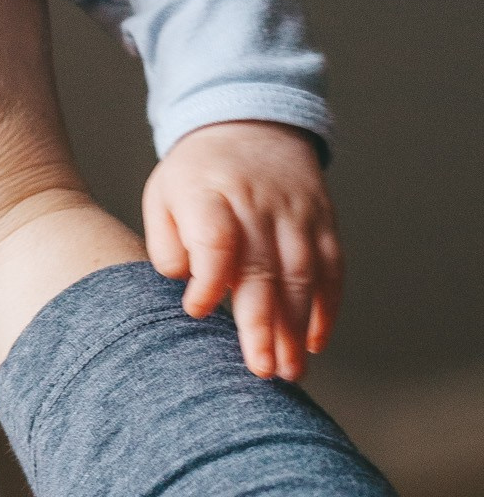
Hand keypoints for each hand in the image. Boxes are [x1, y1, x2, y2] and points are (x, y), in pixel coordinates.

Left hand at [142, 120, 340, 382]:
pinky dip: (327, 307)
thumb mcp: (164, 194)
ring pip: (302, 275)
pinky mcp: (323, 222)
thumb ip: (168, 242)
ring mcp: (296, 213)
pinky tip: (314, 342)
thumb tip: (186, 284)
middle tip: (260, 370)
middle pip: (263, 268)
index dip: (209, 277)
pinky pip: (332, 268)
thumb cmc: (198, 176)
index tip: (196, 310)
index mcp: (209, 194)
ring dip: (296, 327)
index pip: (215, 238)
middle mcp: (257, 204)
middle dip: (262, 324)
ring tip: (288, 371)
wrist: (250, 125)